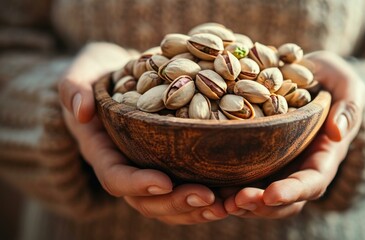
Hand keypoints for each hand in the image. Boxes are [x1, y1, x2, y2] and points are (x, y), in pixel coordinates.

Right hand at [59, 42, 226, 224]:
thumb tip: (81, 110)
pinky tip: (233, 194)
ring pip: (171, 203)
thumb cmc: (101, 75)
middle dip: (177, 203)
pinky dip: (211, 196)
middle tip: (208, 197)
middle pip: (148, 200)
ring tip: (228, 204)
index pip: (115, 177)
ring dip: (199, 209)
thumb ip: (74, 88)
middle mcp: (128, 168)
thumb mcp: (82, 73)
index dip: (137, 184)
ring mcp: (150, 169)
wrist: (122, 77)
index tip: (163, 182)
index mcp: (103, 152)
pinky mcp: (172, 165)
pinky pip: (188, 187)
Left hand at [223, 51, 364, 218]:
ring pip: (260, 196)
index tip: (270, 194)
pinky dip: (225, 185)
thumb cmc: (331, 80)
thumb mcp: (346, 85)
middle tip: (234, 202)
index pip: (312, 183)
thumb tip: (338, 132)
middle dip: (260, 205)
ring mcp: (277, 166)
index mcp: (323, 157)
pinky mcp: (256, 157)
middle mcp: (299, 168)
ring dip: (239, 203)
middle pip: (283, 200)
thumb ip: (349, 107)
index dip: (293, 191)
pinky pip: (241, 177)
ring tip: (216, 200)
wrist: (308, 78)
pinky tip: (205, 184)